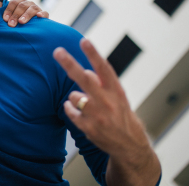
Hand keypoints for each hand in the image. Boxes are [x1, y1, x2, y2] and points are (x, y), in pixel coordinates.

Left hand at [0, 0, 48, 26]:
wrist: (29, 27)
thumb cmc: (16, 19)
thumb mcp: (8, 11)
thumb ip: (2, 1)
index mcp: (20, 2)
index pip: (14, 2)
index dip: (9, 10)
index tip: (5, 19)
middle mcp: (28, 4)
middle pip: (22, 6)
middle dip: (16, 15)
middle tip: (11, 24)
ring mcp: (37, 9)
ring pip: (32, 8)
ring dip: (26, 15)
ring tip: (21, 22)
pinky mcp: (44, 15)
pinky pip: (45, 13)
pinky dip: (42, 14)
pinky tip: (39, 16)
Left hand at [54, 39, 159, 184]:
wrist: (130, 147)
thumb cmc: (122, 116)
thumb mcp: (119, 97)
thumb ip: (103, 84)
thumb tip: (85, 70)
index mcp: (116, 91)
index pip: (104, 69)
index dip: (94, 54)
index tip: (84, 41)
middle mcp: (108, 102)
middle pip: (85, 79)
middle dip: (70, 64)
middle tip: (57, 51)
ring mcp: (97, 116)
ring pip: (74, 95)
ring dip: (75, 96)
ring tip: (86, 103)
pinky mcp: (89, 128)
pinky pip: (70, 111)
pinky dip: (70, 108)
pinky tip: (76, 110)